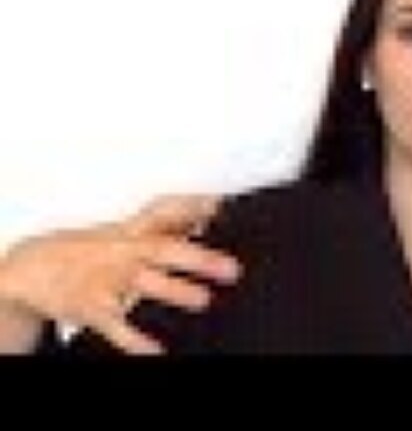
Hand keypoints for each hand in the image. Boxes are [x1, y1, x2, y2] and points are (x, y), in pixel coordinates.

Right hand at [0, 194, 240, 354]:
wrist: (35, 268)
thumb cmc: (94, 250)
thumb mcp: (130, 229)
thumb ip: (171, 221)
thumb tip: (213, 206)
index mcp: (135, 232)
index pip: (166, 213)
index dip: (192, 208)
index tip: (219, 206)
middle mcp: (125, 253)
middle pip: (163, 249)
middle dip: (198, 258)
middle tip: (231, 269)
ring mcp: (109, 280)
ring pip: (143, 283)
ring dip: (173, 290)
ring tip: (202, 299)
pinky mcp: (94, 309)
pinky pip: (117, 327)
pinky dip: (136, 341)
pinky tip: (156, 351)